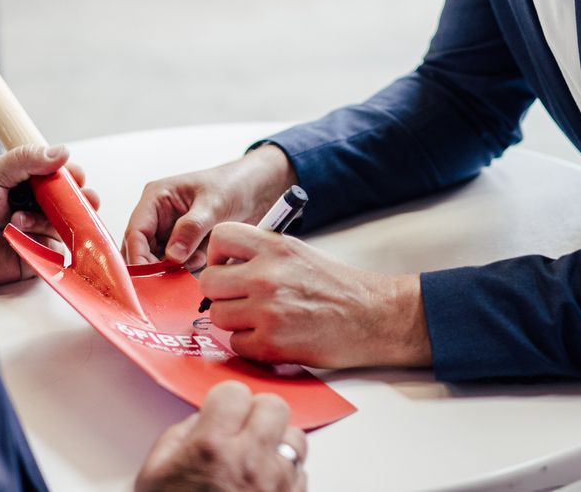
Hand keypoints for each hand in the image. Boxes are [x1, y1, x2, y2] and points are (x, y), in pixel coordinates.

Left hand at [0, 144, 98, 287]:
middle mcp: (39, 208)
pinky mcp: (40, 256)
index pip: (63, 179)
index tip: (75, 177)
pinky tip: (25, 236)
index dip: (73, 177)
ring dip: (48, 220)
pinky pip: (57, 250)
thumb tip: (62, 152)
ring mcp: (40, 232)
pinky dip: (44, 242)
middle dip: (79, 201)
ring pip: (66, 225)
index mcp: (32, 186)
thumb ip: (29, 158)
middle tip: (79, 199)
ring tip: (20, 220)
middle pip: (73, 203)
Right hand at [122, 144, 295, 270]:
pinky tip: (202, 261)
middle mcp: (158, 216)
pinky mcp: (184, 246)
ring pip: (156, 261)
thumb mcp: (213, 203)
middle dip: (153, 267)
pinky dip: (183, 270)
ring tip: (196, 261)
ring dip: (170, 270)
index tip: (149, 278)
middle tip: (169, 281)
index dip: (138, 256)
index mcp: (156, 198)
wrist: (258, 189)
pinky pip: (175, 265)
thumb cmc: (234, 184)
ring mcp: (170, 232)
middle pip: (140, 250)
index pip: (136, 232)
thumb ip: (192, 228)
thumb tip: (172, 255)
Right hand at [135, 380, 306, 491]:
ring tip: (256, 461)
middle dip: (257, 413)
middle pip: (274, 405)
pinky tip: (263, 488)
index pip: (236, 391)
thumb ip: (181, 435)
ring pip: (296, 438)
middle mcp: (251, 463)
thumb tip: (205, 418)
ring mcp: (277, 486)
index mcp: (213, 448)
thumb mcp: (154, 476)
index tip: (221, 411)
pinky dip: (286, 476)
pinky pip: (301, 475)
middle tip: (242, 429)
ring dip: (278, 444)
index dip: (226, 400)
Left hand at [200, 222, 432, 369]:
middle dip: (220, 292)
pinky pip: (235, 344)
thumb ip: (262, 254)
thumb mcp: (298, 253)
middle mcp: (266, 275)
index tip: (226, 266)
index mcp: (274, 247)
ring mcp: (267, 310)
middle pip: (208, 282)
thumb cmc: (337, 286)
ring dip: (233, 320)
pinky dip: (250, 343)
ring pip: (217, 315)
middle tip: (238, 297)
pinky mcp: (271, 344)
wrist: (372, 316)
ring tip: (259, 318)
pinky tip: (272, 336)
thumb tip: (225, 265)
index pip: (220, 237)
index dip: (217, 254)